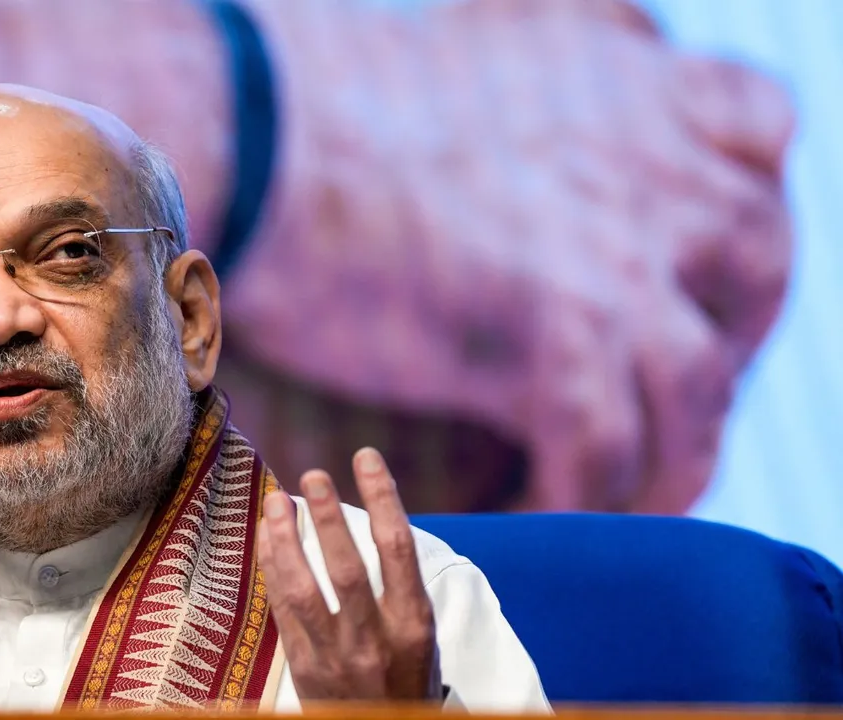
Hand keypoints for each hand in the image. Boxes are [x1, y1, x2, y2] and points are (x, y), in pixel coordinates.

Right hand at [230, 0, 794, 513]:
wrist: (262, 133)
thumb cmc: (327, 97)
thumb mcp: (473, 49)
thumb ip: (541, 76)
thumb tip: (534, 124)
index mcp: (629, 85)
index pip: (756, 134)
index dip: (729, 210)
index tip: (699, 269)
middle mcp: (650, 170)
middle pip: (752, 271)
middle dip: (725, 341)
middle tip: (667, 393)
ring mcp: (614, 262)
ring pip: (692, 394)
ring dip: (663, 458)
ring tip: (618, 495)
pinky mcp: (554, 341)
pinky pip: (601, 457)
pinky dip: (571, 500)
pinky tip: (520, 511)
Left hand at [257, 447, 440, 701]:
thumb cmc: (406, 678)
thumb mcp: (420, 636)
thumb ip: (397, 587)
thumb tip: (370, 517)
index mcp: (413, 625)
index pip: (398, 548)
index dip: (382, 496)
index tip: (366, 458)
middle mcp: (376, 639)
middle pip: (347, 566)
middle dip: (329, 515)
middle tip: (314, 474)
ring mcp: (336, 655)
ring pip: (304, 587)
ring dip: (287, 539)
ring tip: (277, 500)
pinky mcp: (304, 667)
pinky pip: (282, 608)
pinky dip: (272, 567)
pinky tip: (267, 537)